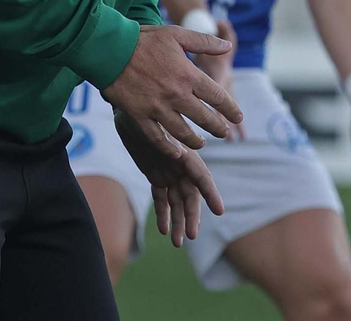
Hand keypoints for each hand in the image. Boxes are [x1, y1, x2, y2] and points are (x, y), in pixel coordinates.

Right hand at [102, 25, 242, 156]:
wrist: (110, 50)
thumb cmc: (144, 39)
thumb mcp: (177, 34)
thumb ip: (204, 42)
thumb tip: (228, 46)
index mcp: (188, 75)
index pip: (218, 97)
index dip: (231, 109)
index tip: (238, 116)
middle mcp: (176, 95)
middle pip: (204, 119)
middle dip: (218, 128)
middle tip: (224, 132)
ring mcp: (157, 108)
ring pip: (183, 133)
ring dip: (196, 141)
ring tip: (202, 144)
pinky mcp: (140, 116)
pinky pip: (157, 138)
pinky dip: (168, 148)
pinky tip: (177, 152)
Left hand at [114, 108, 223, 246]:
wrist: (131, 107)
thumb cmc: (146, 112)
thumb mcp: (156, 126)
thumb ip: (169, 142)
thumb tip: (182, 156)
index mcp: (185, 154)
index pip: (201, 177)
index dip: (210, 194)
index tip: (220, 210)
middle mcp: (181, 166)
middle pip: (190, 196)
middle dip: (192, 216)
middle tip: (191, 236)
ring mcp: (170, 172)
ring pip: (177, 202)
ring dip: (179, 221)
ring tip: (178, 243)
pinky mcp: (156, 176)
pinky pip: (162, 199)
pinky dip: (163, 214)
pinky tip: (164, 230)